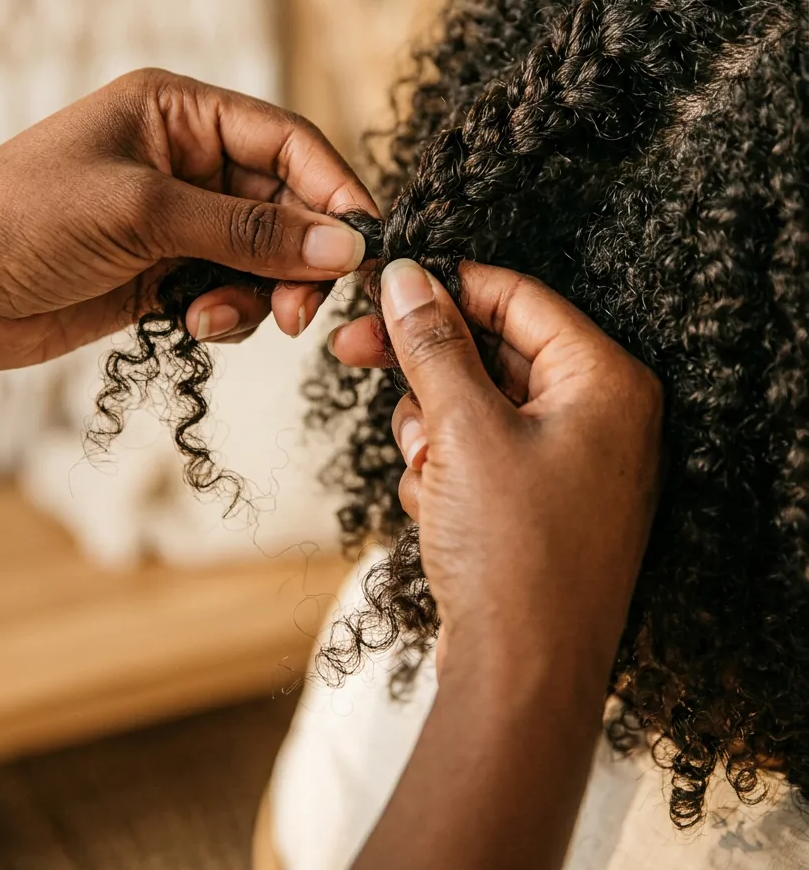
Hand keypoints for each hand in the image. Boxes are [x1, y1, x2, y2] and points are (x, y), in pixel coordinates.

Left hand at [0, 69, 375, 370]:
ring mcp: (176, 219)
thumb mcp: (144, 213)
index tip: (365, 245)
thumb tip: (345, 246)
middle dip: (299, 257)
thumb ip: (249, 233)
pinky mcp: (163, 272)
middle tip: (300, 310)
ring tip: (223, 320)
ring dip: (261, 293)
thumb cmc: (24, 218)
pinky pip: (229, 290)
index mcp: (181, 113)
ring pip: (263, 256)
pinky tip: (193, 324)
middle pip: (286, 205)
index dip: (333, 189)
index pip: (288, 143)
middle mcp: (187, 161)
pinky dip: (227, 313)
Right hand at [330, 259, 662, 678]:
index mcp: (606, 382)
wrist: (522, 680)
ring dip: (432, 429)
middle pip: (493, 350)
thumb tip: (407, 276)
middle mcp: (601, 416)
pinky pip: (480, 453)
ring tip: (425, 469)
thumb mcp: (464, 430)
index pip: (517, 298)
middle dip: (426, 368)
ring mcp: (574, 463)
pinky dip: (446, 471)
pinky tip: (436, 509)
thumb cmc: (515, 555)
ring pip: (476, 404)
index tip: (380, 284)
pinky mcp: (544, 503)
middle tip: (351, 350)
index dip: (444, 286)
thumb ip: (432, 345)